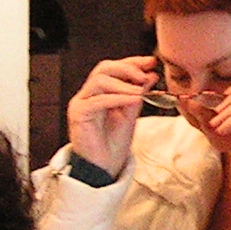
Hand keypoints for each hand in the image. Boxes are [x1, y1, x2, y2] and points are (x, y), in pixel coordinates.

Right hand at [67, 55, 156, 177]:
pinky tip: (135, 99)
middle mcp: (88, 94)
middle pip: (104, 68)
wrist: (104, 167)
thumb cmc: (114, 143)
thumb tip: (151, 75)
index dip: (132, 62)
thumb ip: (138, 94)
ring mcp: (81, 103)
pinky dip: (118, 98)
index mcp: (100, 91)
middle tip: (145, 74)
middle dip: (127, 68)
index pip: (113, 68)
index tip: (151, 62)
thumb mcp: (131, 114)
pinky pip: (97, 100)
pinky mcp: (78, 114)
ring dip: (123, 83)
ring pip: (99, 80)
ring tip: (141, 91)